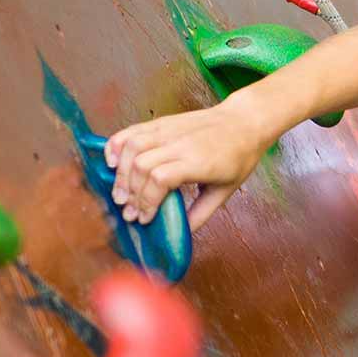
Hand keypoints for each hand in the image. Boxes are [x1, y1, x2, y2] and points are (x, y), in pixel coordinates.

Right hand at [104, 98, 264, 230]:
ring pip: (132, 147)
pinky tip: (112, 163)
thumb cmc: (238, 157)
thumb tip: (180, 234)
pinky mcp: (161, 122)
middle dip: (130, 193)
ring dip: (120, 173)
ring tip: (120, 193)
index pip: (160, 179)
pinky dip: (116, 146)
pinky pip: (131, 131)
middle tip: (129, 211)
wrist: (244, 121)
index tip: (145, 218)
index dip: (147, 201)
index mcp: (198, 162)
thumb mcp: (225, 191)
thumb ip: (201, 213)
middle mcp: (180, 143)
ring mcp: (168, 129)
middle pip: (141, 166)